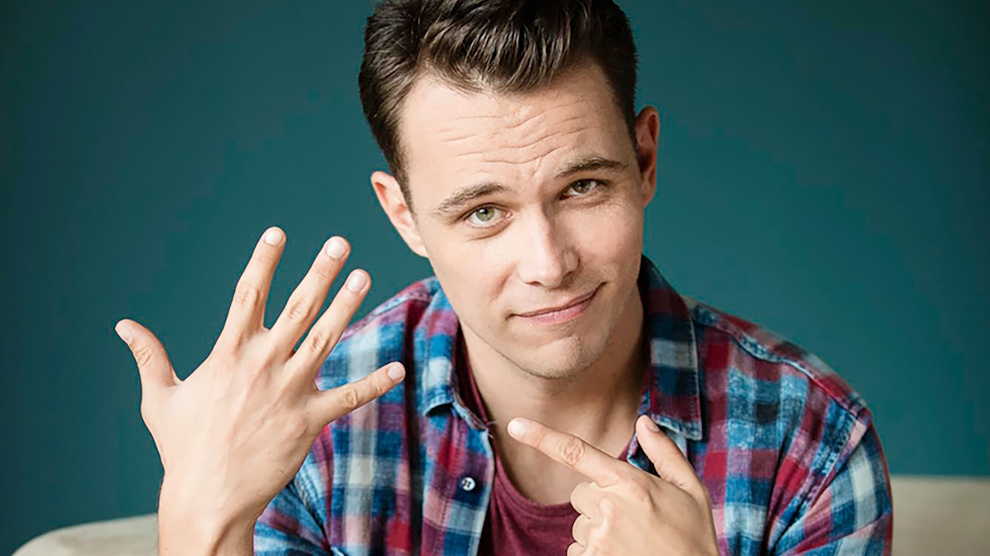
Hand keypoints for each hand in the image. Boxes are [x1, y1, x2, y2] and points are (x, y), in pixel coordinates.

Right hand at [114, 227, 403, 530]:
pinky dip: (374, 382)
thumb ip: (150, 357)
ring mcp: (290, 391)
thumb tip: (124, 326)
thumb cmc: (183, 448)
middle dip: (320, 272)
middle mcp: (263, 364)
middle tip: (339, 243)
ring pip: (326, 338)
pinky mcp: (309, 420)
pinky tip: (397, 368)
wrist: (208, 497)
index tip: (277, 233)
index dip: (263, 261)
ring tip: (364, 275)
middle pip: (298, 307)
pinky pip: (349, 397)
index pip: (247, 294)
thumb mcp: (159, 399)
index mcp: (229, 354)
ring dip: (347, 305)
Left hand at [507, 415, 719, 555]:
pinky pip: (577, 552)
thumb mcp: (690, 490)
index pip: (576, 452)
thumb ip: (664, 453)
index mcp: (629, 482)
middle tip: (634, 519)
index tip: (516, 425)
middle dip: (599, 502)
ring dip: (598, 531)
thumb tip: (643, 421)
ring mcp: (597, 539)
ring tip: (632, 543)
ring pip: (580, 525)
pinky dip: (594, 554)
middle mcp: (608, 508)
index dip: (542, 437)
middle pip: (580, 494)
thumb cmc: (694, 538)